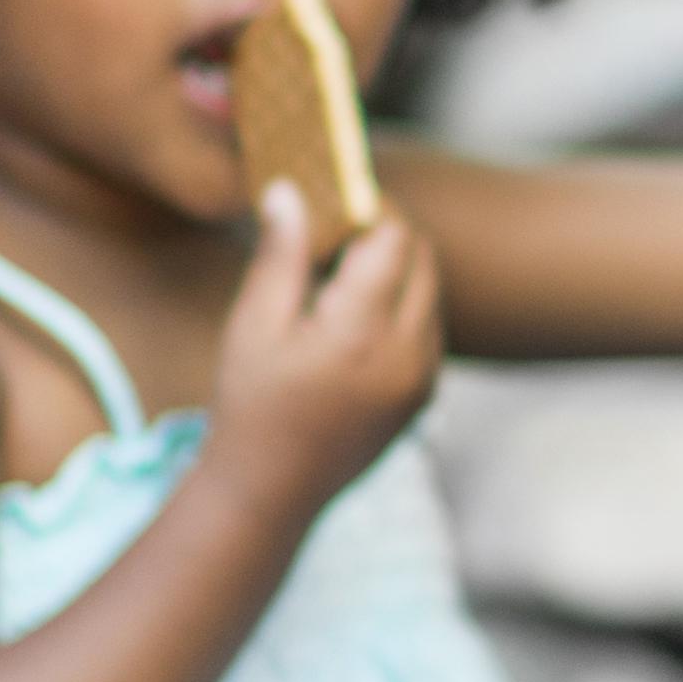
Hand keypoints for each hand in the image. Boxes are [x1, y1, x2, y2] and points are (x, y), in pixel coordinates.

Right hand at [204, 182, 445, 510]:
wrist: (272, 491)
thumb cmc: (252, 405)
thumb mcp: (255, 325)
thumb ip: (282, 255)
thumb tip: (291, 189)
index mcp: (363, 331)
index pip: (395, 238)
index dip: (371, 208)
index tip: (337, 196)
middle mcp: (409, 354)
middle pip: (423, 259)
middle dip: (388, 234)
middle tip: (340, 226)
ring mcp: (424, 378)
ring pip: (430, 293)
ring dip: (398, 270)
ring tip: (341, 272)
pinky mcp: (425, 397)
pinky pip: (429, 330)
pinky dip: (403, 308)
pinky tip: (354, 316)